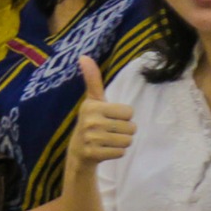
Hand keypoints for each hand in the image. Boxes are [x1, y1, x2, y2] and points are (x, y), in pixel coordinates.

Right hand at [69, 56, 136, 173]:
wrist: (78, 151)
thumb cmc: (91, 121)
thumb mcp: (93, 100)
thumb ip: (92, 79)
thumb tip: (84, 56)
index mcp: (92, 106)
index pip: (129, 112)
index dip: (123, 116)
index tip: (110, 117)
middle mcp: (90, 121)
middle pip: (131, 127)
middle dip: (124, 131)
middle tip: (109, 131)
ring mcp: (91, 139)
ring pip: (128, 141)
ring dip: (121, 142)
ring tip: (108, 141)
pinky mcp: (94, 154)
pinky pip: (121, 152)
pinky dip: (116, 153)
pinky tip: (105, 150)